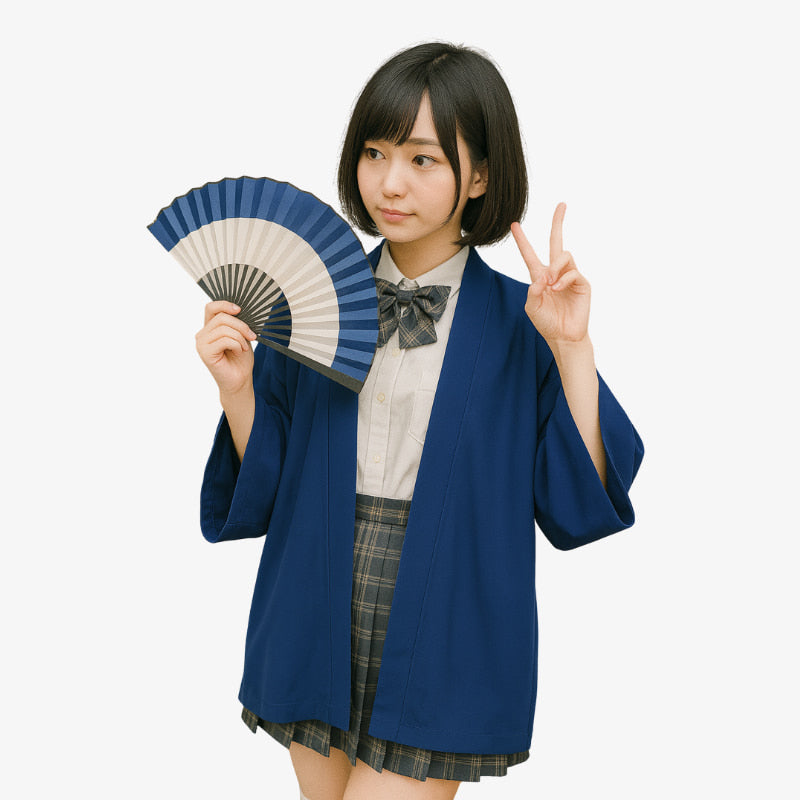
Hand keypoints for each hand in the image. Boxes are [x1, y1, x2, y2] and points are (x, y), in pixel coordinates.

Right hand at [195, 300, 256, 396]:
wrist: (240, 379)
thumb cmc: (240, 359)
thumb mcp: (240, 335)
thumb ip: (235, 323)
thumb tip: (238, 309)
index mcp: (209, 328)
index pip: (211, 307)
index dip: (225, 304)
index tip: (240, 310)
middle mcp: (202, 334)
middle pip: (221, 317)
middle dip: (241, 325)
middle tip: (252, 336)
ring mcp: (201, 343)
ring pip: (224, 328)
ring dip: (240, 338)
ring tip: (244, 348)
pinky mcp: (205, 353)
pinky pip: (224, 340)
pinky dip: (236, 345)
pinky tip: (238, 353)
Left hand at [511, 203, 590, 345]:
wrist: (564, 336)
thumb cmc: (547, 322)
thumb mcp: (532, 307)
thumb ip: (533, 291)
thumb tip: (542, 277)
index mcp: (540, 276)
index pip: (530, 253)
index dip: (522, 240)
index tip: (514, 224)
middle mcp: (555, 272)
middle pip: (556, 241)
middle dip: (558, 222)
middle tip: (561, 204)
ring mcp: (570, 276)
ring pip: (564, 255)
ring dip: (554, 267)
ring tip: (550, 284)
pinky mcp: (582, 283)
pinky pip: (573, 272)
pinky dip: (563, 279)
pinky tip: (557, 289)